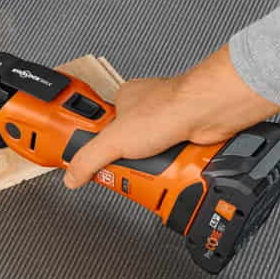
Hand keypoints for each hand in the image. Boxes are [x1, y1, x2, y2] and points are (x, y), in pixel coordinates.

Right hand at [63, 44, 279, 188]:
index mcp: (124, 101)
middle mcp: (146, 111)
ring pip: (153, 157)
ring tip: (153, 177)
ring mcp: (168, 125)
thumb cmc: (168, 109)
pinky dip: (172, 170)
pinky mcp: (187, 138)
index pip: (102, 130)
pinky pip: (173, 161)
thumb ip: (89, 158)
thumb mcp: (115, 140)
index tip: (95, 167)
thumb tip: (71, 176)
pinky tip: (171, 173)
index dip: (98, 150)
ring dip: (153, 169)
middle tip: (129, 175)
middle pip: (129, 147)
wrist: (208, 112)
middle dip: (130, 164)